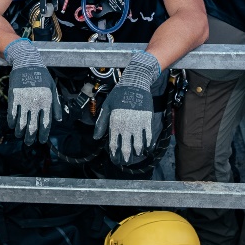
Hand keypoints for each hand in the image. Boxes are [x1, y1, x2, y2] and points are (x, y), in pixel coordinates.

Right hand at [4, 38, 60, 143]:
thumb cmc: (42, 76)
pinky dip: (12, 122)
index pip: (46, 124)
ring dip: (20, 132)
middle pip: (33, 126)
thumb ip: (56, 105)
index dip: (44, 134)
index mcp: (46, 102)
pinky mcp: (14, 97)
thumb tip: (59, 120)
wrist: (27, 63)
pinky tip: (12, 125)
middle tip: (29, 142)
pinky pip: (12, 114)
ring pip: (21, 123)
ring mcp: (24, 101)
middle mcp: (36, 103)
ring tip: (20, 135)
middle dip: (31, 137)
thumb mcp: (53, 88)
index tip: (42, 140)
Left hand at [93, 50, 159, 165]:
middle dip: (125, 157)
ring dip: (137, 152)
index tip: (114, 158)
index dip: (114, 153)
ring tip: (136, 155)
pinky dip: (148, 145)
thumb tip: (96, 138)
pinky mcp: (147, 121)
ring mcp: (137, 124)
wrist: (135, 84)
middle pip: (126, 147)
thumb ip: (101, 123)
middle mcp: (126, 126)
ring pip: (138, 145)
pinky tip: (147, 149)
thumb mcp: (106, 107)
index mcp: (114, 123)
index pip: (113, 144)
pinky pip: (148, 137)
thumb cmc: (118, 95)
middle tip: (124, 161)